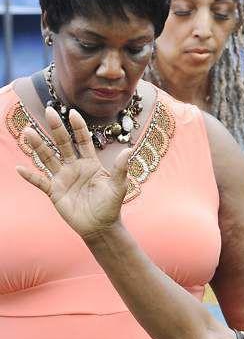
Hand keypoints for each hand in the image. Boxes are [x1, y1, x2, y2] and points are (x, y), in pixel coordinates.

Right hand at [16, 106, 130, 240]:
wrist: (100, 227)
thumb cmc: (111, 205)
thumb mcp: (118, 186)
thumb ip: (120, 169)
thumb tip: (128, 151)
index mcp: (90, 163)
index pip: (83, 140)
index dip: (78, 127)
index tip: (72, 113)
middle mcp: (74, 167)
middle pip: (63, 144)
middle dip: (56, 128)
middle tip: (49, 112)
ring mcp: (63, 178)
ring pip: (48, 158)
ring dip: (38, 146)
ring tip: (28, 132)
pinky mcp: (55, 192)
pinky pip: (40, 182)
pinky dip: (30, 176)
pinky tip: (20, 168)